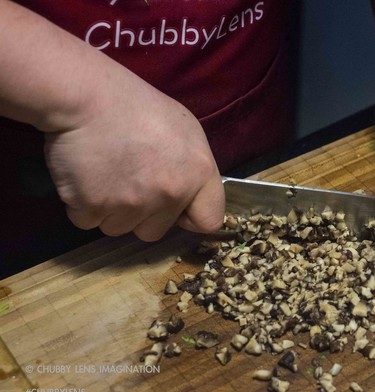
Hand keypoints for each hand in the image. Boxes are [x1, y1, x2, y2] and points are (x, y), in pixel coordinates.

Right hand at [44, 75, 224, 241]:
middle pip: (155, 231)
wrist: (85, 96)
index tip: (176, 207)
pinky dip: (82, 205)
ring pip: (119, 228)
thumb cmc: (135, 105)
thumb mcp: (184, 128)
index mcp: (199, 172)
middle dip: (141, 213)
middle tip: (128, 179)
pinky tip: (85, 176)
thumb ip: (191, 168)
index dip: (190, 216)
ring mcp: (131, 203)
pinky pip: (88, 221)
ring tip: (105, 173)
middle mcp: (170, 193)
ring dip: (110, 209)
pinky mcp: (93, 206)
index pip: (209, 221)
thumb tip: (185, 196)